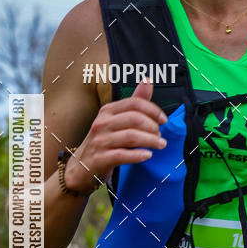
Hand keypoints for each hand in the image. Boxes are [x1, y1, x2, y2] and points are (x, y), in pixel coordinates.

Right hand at [64, 80, 167, 194]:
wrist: (82, 167)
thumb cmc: (104, 141)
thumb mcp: (116, 120)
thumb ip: (134, 102)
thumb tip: (147, 80)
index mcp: (107, 111)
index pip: (134, 103)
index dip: (153, 110)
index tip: (164, 120)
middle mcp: (102, 123)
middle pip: (135, 119)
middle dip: (153, 127)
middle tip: (160, 136)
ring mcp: (100, 141)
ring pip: (131, 137)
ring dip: (150, 141)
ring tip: (160, 145)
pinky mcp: (100, 158)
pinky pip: (122, 155)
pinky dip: (138, 155)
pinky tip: (147, 155)